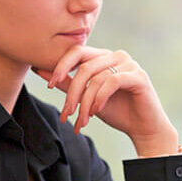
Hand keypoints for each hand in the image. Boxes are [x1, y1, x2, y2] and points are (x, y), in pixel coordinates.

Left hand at [32, 46, 178, 155]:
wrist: (143, 129)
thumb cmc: (116, 111)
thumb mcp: (86, 97)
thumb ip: (66, 83)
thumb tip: (39, 69)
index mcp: (103, 57)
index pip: (77, 51)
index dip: (61, 66)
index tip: (49, 85)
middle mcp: (116, 55)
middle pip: (84, 66)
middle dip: (72, 92)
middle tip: (66, 113)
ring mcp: (129, 63)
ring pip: (96, 77)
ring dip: (85, 102)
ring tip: (83, 120)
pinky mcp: (138, 76)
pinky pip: (111, 82)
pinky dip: (100, 98)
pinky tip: (96, 111)